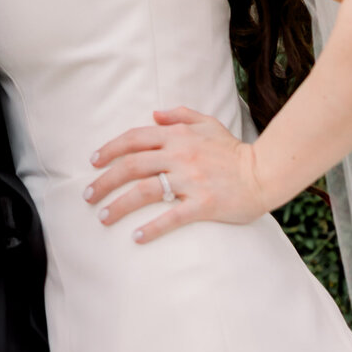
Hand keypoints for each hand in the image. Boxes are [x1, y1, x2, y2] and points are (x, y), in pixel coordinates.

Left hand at [85, 106, 266, 244]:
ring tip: (103, 218)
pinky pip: (172, 217)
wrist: (263, 173)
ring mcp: (190, 181)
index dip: (110, 149)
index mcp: (177, 136)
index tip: (93, 161)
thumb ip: (180, 115)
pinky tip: (137, 237)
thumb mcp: (207, 123)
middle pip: (132, 166)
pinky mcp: (203, 205)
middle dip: (105, 180)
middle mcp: (180, 156)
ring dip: (120, 205)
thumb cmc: (233, 150)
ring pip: (145, 191)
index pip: (134, 139)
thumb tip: (154, 113)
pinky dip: (152, 228)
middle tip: (88, 196)